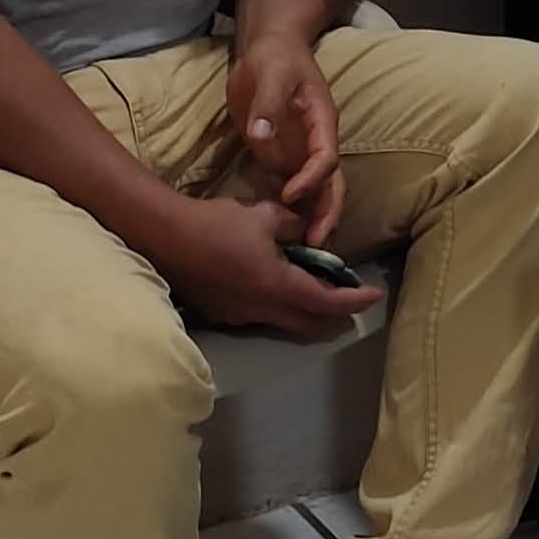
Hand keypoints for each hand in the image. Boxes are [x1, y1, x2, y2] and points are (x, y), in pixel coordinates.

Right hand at [157, 194, 384, 339]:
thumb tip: (306, 234)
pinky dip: (279, 306)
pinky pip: (260, 316)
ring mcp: (239, 315)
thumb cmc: (218, 223)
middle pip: (309, 323)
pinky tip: (274, 285)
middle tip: (350, 298)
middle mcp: (262, 309)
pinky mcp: (222, 314)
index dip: (354, 300)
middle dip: (335, 314)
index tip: (374, 295)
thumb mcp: (266, 215)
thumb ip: (295, 225)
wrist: (164, 237)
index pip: (327, 302)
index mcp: (278, 285)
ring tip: (315, 289)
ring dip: (305, 310)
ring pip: (284, 321)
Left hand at [225, 29, 344, 246]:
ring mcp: (300, 154)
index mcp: (321, 122)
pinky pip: (290, 191)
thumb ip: (267, 103)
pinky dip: (289, 214)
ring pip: (315, 194)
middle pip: (331, 185)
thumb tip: (262, 134)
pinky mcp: (282, 159)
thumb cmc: (274, 58)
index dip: (311, 179)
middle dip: (327, 214)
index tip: (290, 195)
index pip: (326, 158)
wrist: (268, 52)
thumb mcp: (271, 72)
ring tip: (302, 252)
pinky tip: (277, 237)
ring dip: (311, 220)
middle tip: (315, 245)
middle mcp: (316, 144)